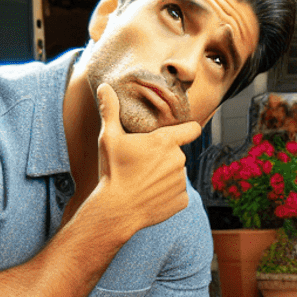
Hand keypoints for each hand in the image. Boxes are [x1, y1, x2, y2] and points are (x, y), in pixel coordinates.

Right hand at [91, 83, 201, 233]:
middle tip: (143, 165)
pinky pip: (178, 194)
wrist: (116, 210)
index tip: (182, 132)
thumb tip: (104, 86)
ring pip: (177, 174)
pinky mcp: (182, 201)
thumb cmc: (113, 171)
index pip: (192, 129)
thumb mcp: (108, 138)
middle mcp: (179, 160)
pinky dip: (168, 195)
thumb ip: (110, 111)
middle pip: (177, 153)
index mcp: (165, 142)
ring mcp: (181, 182)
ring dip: (165, 176)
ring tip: (144, 182)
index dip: (187, 129)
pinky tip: (150, 196)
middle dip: (164, 157)